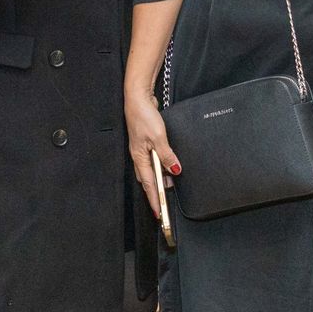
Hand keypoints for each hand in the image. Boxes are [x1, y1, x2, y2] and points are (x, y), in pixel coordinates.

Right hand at [125, 89, 180, 209]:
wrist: (137, 98)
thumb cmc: (143, 116)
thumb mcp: (158, 137)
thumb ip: (167, 155)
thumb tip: (175, 171)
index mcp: (139, 157)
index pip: (149, 184)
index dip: (154, 199)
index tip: (159, 213)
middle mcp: (139, 155)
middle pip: (149, 179)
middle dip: (157, 191)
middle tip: (167, 201)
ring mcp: (142, 148)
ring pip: (151, 169)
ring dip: (161, 177)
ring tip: (172, 183)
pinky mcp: (146, 142)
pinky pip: (153, 159)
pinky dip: (161, 165)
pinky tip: (168, 164)